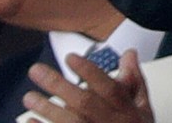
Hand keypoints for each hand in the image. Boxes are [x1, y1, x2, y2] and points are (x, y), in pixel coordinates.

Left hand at [22, 50, 151, 122]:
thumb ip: (134, 81)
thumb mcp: (142, 108)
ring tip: (29, 96)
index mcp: (126, 111)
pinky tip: (29, 120)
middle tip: (36, 71)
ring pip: (69, 122)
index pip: (110, 88)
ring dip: (47, 109)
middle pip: (84, 102)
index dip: (90, 72)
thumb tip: (128, 54)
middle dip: (59, 85)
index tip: (70, 58)